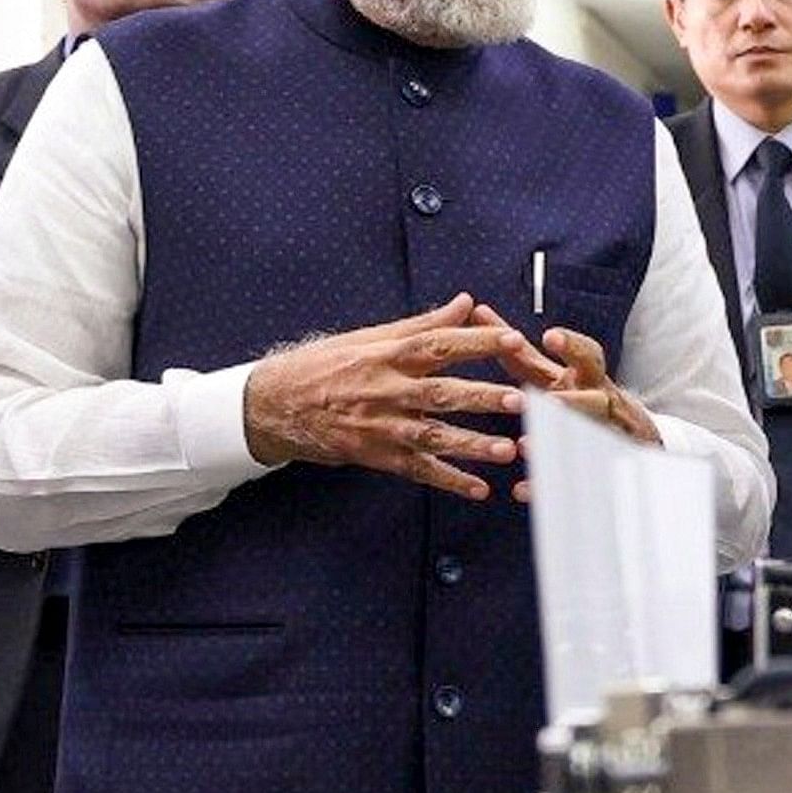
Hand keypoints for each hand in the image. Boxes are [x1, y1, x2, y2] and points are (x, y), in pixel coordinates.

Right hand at [241, 294, 532, 499]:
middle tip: (519, 400)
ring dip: (471, 445)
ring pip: (432, 435)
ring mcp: (381, 425)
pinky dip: (449, 480)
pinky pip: (417, 469)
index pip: (437, 345)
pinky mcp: (375, 454)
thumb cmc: (325, 365)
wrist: (272, 404)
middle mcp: (385, 390)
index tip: (514, 341)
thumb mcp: (368, 338)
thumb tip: (466, 302)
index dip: (476, 342)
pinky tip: (480, 489)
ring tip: (507, 450)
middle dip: (481, 397)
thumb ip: (423, 324)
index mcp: (386, 356)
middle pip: (440, 393)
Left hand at [505, 326, 660, 498]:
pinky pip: (570, 477)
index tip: (550, 337)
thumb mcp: (551, 372)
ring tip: (527, 445)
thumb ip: (516, 348)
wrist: (631, 439)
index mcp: (587, 378)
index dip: (571, 347)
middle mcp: (599, 404)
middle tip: (547, 403)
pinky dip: (545, 483)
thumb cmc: (577, 396)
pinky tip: (521, 490)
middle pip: (593, 400)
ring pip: (582, 439)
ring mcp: (601, 435)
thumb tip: (477, 311)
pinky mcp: (593, 466)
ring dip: (555, 441)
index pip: (587, 357)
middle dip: (570, 402)